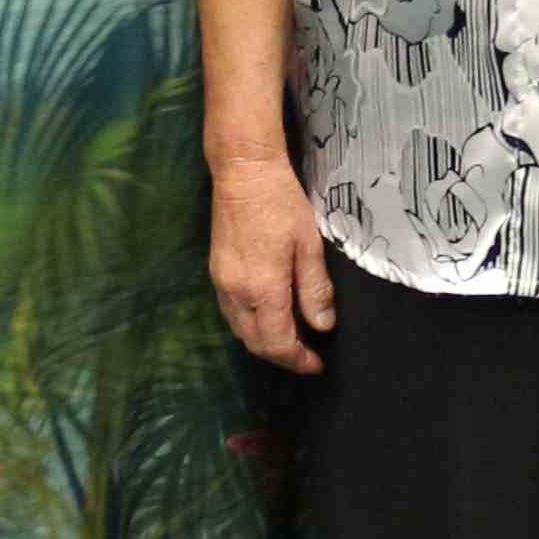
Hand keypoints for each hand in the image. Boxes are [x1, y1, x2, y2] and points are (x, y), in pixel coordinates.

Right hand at [211, 159, 336, 371]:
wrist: (243, 174)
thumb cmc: (282, 205)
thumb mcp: (309, 246)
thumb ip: (315, 289)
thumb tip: (322, 326)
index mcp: (262, 289)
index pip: (278, 342)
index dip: (298, 360)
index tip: (316, 364)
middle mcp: (236, 294)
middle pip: (255, 343)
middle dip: (282, 357)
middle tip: (308, 357)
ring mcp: (221, 284)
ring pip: (240, 331)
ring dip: (265, 344)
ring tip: (292, 341)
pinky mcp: (215, 274)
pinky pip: (231, 315)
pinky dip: (251, 327)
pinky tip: (269, 319)